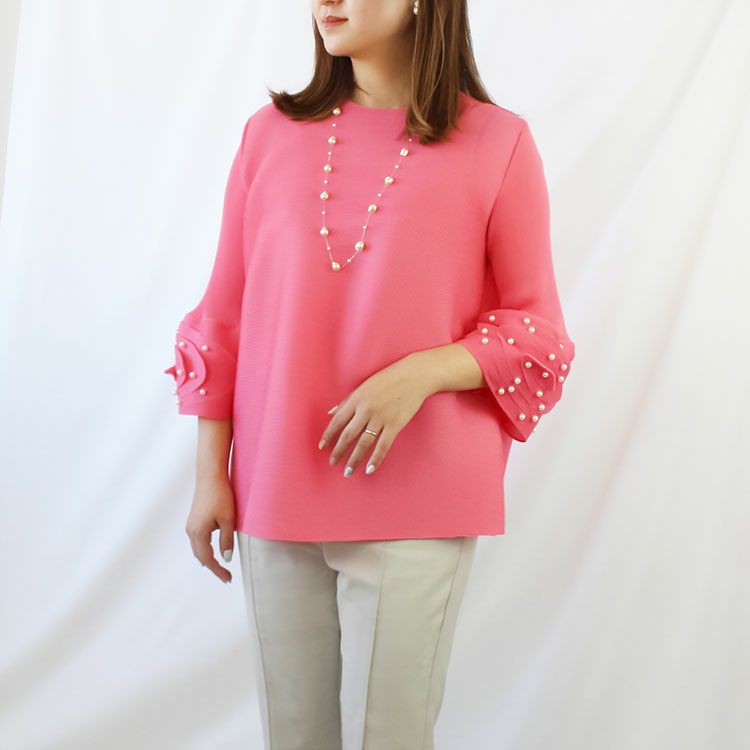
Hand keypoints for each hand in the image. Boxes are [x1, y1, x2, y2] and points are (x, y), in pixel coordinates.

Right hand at [185, 473, 234, 582]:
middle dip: (213, 567)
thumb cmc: (221, 496)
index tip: (228, 579)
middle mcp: (191, 531)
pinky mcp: (193, 519)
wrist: (210, 476)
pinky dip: (204, 549)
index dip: (218, 570)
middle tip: (226, 577)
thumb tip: (226, 558)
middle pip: (200, 556)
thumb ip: (226, 540)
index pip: (208, 559)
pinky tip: (212, 550)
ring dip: (207, 558)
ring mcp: (190, 525)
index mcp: (198, 533)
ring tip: (220, 568)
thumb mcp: (228, 520)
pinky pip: (197, 540)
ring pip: (197, 548)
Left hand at [318, 354, 434, 475]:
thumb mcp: (364, 386)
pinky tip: (369, 470)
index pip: (337, 421)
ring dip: (354, 459)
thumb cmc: (388, 379)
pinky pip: (383, 445)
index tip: (322, 447)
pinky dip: (375, 459)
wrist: (414, 376)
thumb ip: (347, 401)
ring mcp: (381, 418)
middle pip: (348, 435)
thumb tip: (330, 413)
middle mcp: (366, 409)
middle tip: (332, 463)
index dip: (328, 435)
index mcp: (357, 399)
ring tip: (348, 472)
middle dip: (338, 451)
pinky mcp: (395, 425)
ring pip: (363, 443)